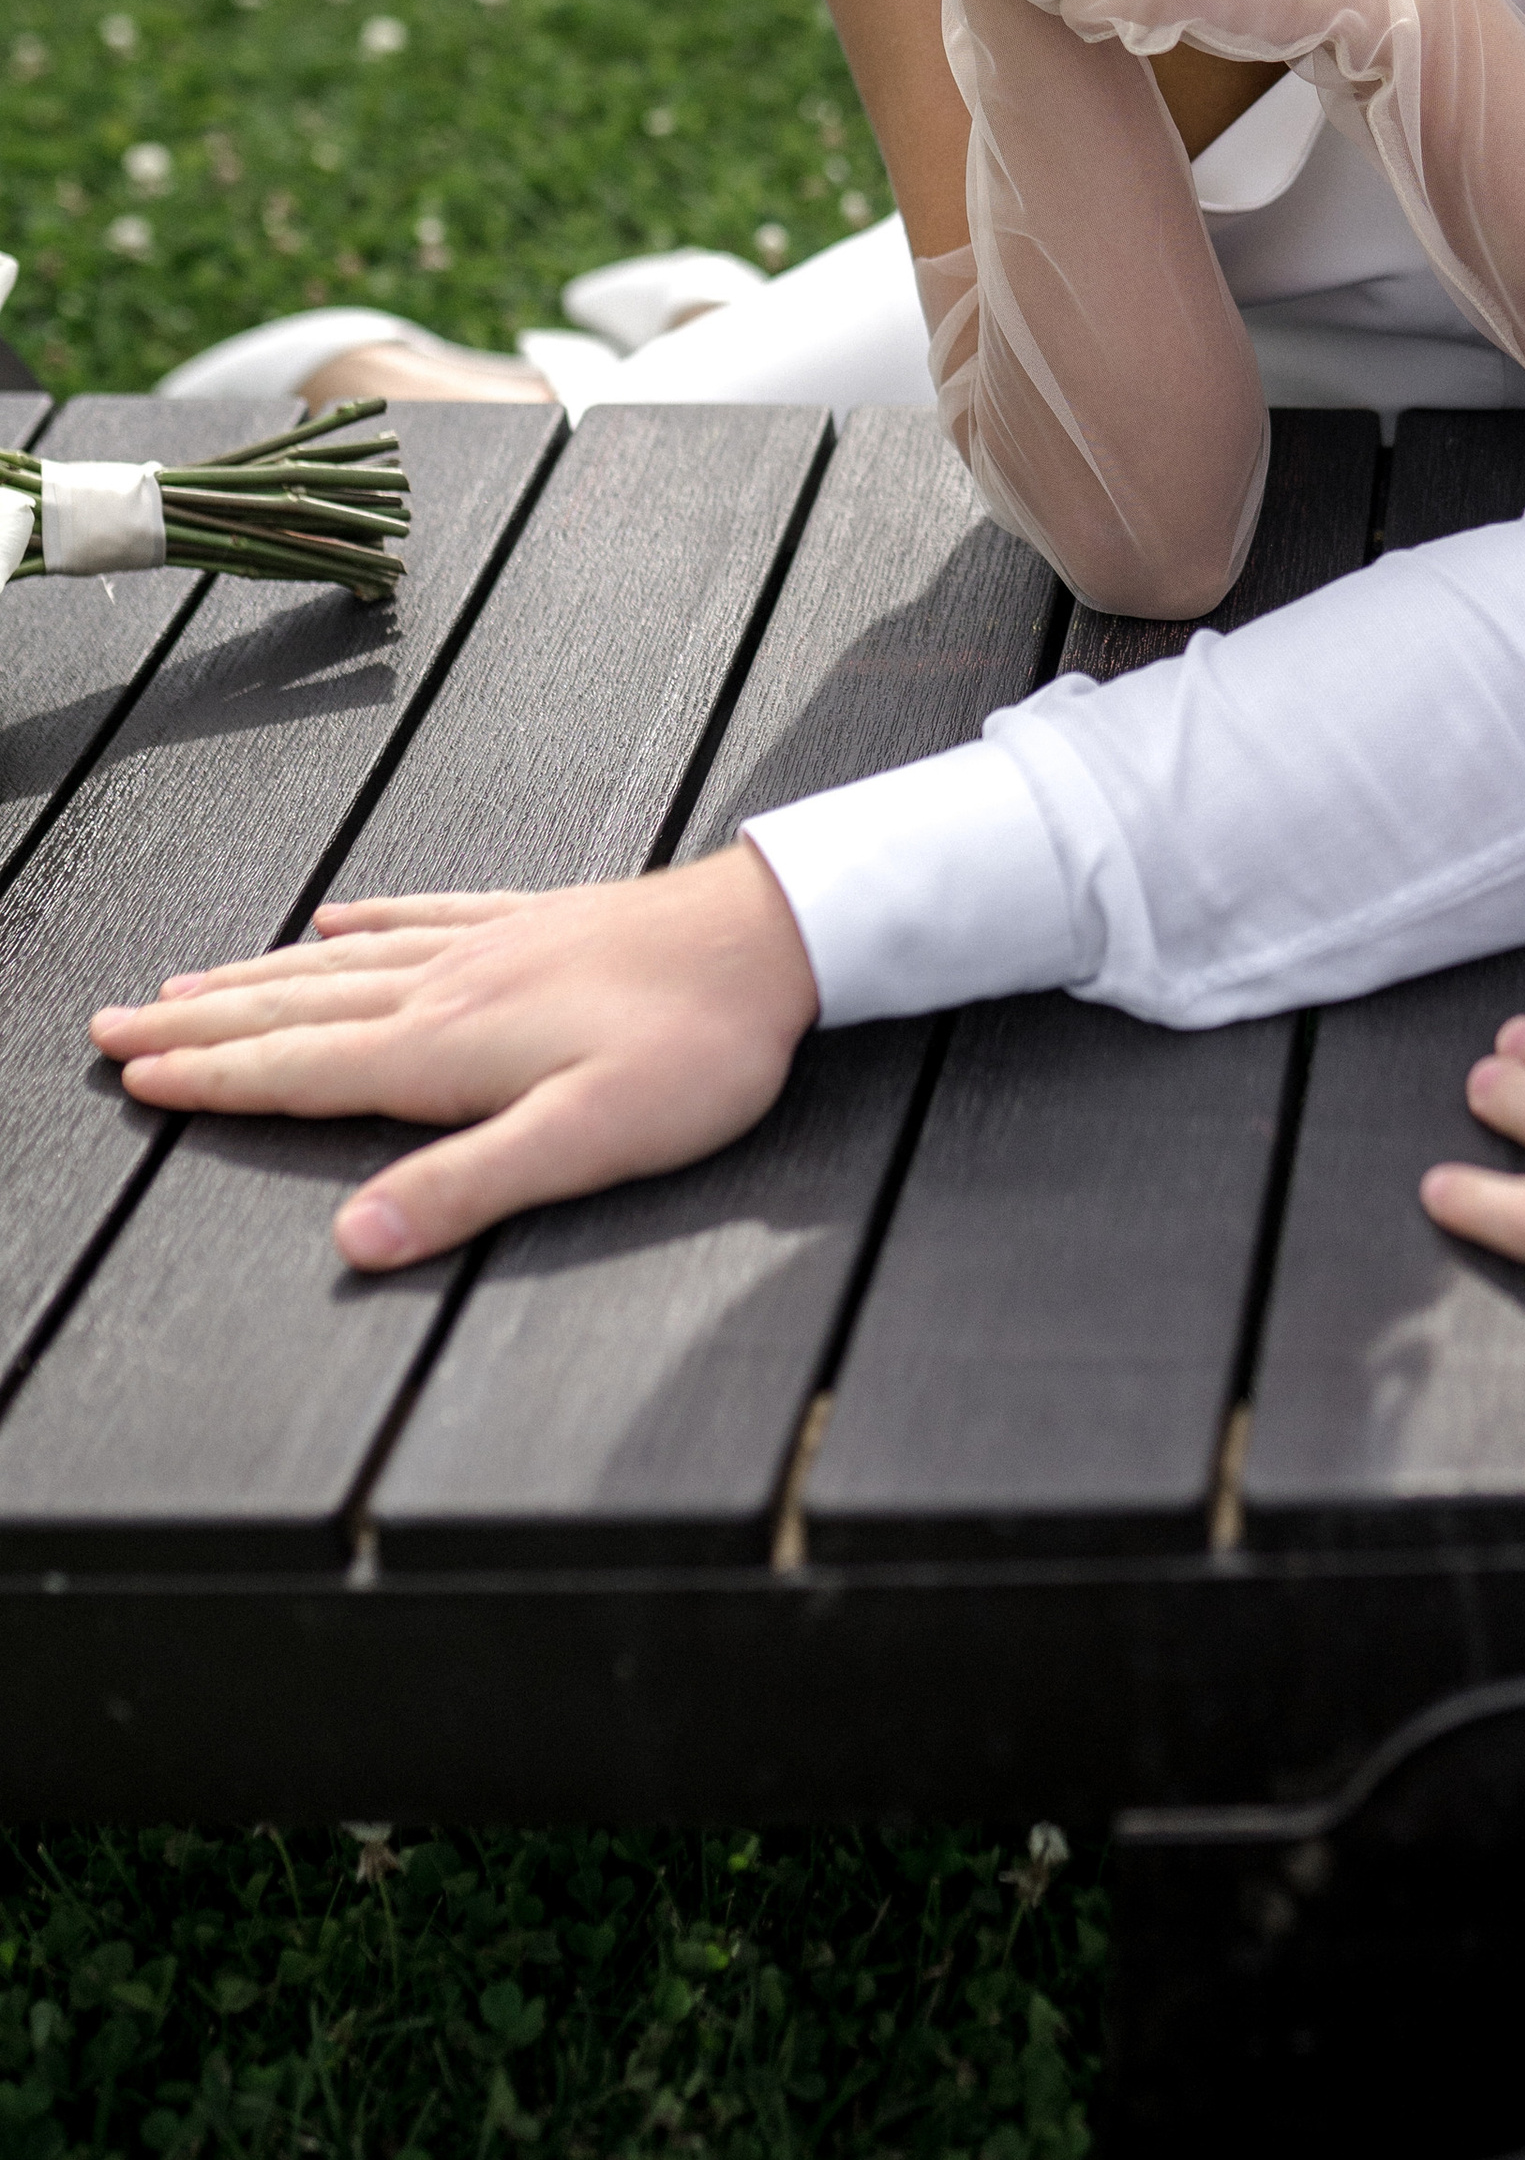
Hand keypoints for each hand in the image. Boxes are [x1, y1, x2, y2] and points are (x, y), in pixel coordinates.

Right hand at [90, 846, 818, 1269]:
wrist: (776, 936)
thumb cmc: (696, 1048)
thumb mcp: (587, 1141)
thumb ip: (468, 1188)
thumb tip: (355, 1242)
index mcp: (443, 1049)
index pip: (298, 1070)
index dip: (212, 1081)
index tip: (133, 1079)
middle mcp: (446, 987)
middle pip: (296, 1007)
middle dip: (200, 1025)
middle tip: (113, 1027)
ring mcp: (488, 946)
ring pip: (341, 962)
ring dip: (256, 976)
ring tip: (187, 983)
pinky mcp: (534, 921)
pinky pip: (421, 917)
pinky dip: (364, 922)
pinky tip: (338, 919)